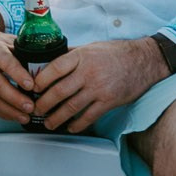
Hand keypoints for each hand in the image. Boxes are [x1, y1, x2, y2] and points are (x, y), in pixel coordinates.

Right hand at [0, 25, 35, 122]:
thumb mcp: (10, 42)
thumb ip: (26, 52)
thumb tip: (50, 64)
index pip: (6, 63)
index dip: (18, 75)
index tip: (32, 86)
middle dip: (15, 99)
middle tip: (32, 107)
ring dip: (9, 110)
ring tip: (25, 117)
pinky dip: (1, 113)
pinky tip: (13, 116)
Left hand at [27, 39, 168, 134]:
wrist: (143, 60)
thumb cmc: (114, 53)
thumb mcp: (90, 47)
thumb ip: (71, 55)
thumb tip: (48, 60)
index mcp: (81, 57)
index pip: (55, 68)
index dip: (41, 80)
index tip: (32, 88)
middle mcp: (89, 73)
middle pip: (60, 91)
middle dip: (44, 103)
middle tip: (34, 110)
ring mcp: (99, 88)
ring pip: (72, 107)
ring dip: (56, 118)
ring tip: (48, 123)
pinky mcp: (109, 101)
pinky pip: (90, 116)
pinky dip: (78, 124)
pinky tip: (70, 127)